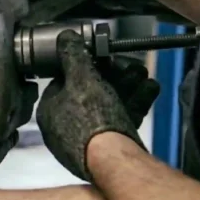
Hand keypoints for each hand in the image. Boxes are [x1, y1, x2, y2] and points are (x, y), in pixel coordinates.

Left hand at [36, 31, 159, 180]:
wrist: (115, 161)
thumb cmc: (92, 121)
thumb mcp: (82, 79)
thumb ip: (73, 56)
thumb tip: (64, 38)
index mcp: (50, 111)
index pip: (64, 80)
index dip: (86, 64)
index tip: (103, 56)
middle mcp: (65, 126)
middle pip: (91, 91)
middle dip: (114, 74)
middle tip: (131, 64)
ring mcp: (87, 138)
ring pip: (109, 104)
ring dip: (128, 85)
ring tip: (143, 73)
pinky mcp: (109, 146)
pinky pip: (121, 118)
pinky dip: (135, 102)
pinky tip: (150, 89)